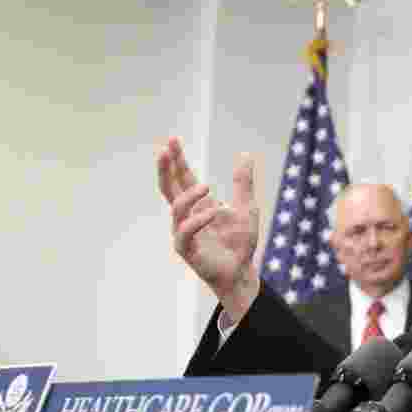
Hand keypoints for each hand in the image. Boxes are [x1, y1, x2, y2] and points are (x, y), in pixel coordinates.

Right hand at [157, 137, 259, 321]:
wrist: (241, 271)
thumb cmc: (240, 241)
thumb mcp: (246, 207)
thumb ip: (243, 183)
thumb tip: (246, 155)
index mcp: (199, 204)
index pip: (183, 178)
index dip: (177, 160)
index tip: (173, 140)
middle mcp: (187, 216)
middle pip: (169, 188)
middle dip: (165, 169)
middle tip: (164, 150)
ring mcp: (184, 232)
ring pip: (177, 208)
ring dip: (191, 195)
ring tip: (208, 187)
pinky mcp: (187, 249)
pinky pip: (186, 231)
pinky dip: (198, 219)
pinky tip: (214, 211)